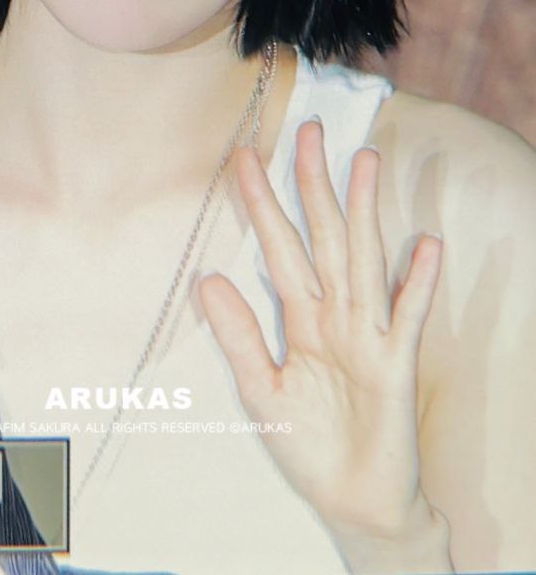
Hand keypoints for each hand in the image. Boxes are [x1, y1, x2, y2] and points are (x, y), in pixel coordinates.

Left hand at [200, 119, 443, 547]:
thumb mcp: (260, 391)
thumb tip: (207, 276)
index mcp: (300, 318)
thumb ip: (238, 336)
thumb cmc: (309, 444)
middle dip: (313, 185)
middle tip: (308, 131)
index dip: (261, 203)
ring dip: (364, 212)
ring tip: (364, 162)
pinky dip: (417, 282)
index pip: (277, 247)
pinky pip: (408, 317)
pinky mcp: (396, 365)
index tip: (242, 158)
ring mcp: (368, 335)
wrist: (353, 502)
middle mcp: (334, 315)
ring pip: (364, 260)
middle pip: (323, 237)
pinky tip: (425, 245)